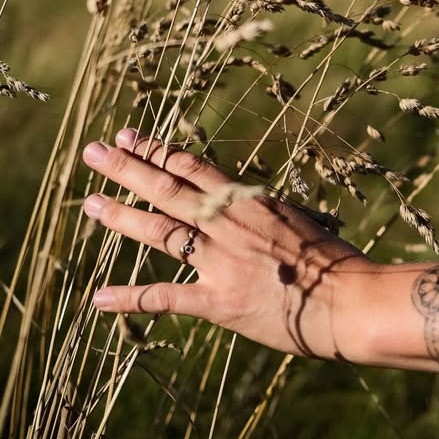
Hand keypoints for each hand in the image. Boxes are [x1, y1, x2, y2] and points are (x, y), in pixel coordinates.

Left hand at [83, 129, 377, 360]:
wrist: (349, 301)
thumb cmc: (334, 262)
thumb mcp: (299, 222)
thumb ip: (266, 214)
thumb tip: (252, 205)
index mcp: (248, 201)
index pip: (192, 167)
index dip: (156, 151)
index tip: (129, 136)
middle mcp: (227, 224)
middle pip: (167, 188)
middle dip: (127, 168)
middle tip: (93, 152)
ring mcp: (220, 261)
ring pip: (160, 232)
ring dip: (121, 217)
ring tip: (89, 203)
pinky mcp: (219, 302)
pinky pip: (166, 296)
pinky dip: (130, 297)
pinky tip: (98, 297)